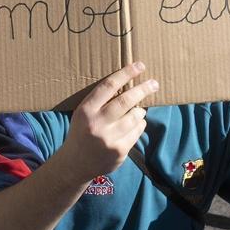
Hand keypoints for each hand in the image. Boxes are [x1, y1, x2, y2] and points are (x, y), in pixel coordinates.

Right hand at [57, 62, 155, 183]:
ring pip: (135, 117)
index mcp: (86, 110)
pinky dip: (139, 125)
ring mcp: (109, 139)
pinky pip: (137, 132)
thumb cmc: (82, 132)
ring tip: (138, 110)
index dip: (126, 74)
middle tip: (154, 83)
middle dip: (143, 89)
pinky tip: (135, 125)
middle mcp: (97, 123)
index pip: (108, 86)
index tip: (140, 66)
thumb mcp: (83, 113)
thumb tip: (129, 84)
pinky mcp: (119, 151)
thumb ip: (100, 101)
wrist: (75, 163)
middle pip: (126, 101)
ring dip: (140, 111)